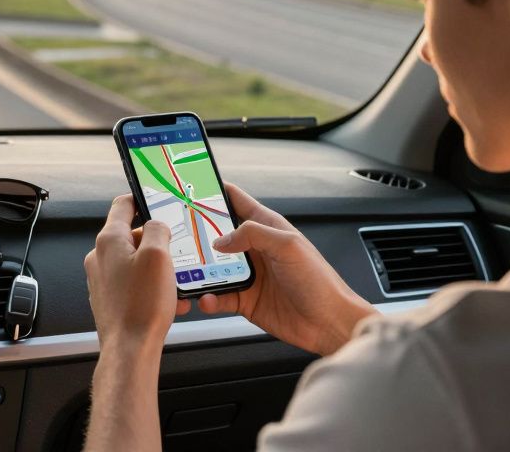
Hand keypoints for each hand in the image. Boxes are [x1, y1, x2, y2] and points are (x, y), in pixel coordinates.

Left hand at [84, 195, 191, 355]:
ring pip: (135, 262)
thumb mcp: (159, 256)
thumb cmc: (141, 307)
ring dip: (157, 268)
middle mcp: (100, 258)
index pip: (122, 205)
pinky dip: (151, 286)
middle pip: (131, 236)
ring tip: (175, 281)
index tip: (154, 198)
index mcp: (109, 241)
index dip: (141, 198)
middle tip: (176, 249)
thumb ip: (157, 231)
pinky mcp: (109, 299)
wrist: (129, 350)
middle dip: (156, 242)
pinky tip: (169, 300)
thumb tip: (155, 225)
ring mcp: (102, 280)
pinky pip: (133, 284)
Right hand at [198, 183, 376, 355]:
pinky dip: (210, 298)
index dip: (218, 193)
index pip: (238, 202)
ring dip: (201, 271)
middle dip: (199, 235)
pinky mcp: (246, 300)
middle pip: (219, 236)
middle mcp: (257, 250)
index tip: (195, 188)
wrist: (328, 322)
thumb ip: (253, 234)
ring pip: (215, 268)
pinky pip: (220, 296)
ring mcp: (251, 275)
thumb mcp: (287, 246)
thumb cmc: (319, 281)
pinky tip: (208, 299)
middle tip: (180, 236)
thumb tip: (222, 239)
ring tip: (190, 272)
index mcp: (269, 228)